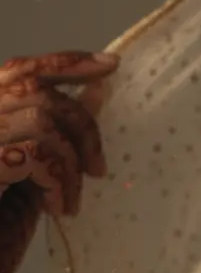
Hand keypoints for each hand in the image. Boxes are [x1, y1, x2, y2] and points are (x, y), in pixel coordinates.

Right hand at [0, 50, 119, 272]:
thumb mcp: (35, 178)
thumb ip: (57, 136)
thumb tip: (98, 91)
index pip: (19, 70)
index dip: (65, 63)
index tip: (110, 66)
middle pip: (37, 90)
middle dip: (82, 125)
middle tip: (98, 169)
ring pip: (41, 119)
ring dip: (70, 162)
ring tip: (69, 201)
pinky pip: (35, 152)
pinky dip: (57, 181)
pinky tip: (57, 209)